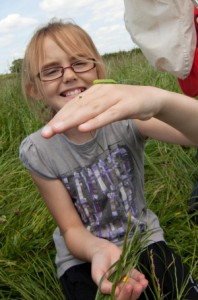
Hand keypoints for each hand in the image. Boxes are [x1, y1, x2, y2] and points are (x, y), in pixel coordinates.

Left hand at [41, 84, 163, 137]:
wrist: (151, 98)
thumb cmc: (125, 104)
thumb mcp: (105, 108)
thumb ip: (91, 113)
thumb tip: (75, 123)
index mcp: (94, 91)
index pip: (73, 105)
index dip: (59, 117)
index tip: (47, 130)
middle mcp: (101, 91)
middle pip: (77, 108)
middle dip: (60, 121)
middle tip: (46, 133)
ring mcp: (114, 97)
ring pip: (90, 110)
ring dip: (72, 121)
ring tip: (57, 130)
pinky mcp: (126, 105)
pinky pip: (109, 115)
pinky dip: (96, 122)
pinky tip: (83, 129)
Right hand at [91, 242, 147, 299]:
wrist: (102, 250)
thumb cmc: (98, 263)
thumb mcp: (97, 275)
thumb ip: (104, 285)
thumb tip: (116, 293)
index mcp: (110, 292)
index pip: (119, 298)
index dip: (124, 295)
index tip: (127, 287)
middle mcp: (119, 288)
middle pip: (129, 295)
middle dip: (134, 292)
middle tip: (138, 287)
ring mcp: (126, 280)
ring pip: (134, 287)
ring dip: (140, 286)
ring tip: (143, 282)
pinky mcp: (130, 272)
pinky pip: (136, 276)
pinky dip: (139, 277)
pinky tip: (142, 277)